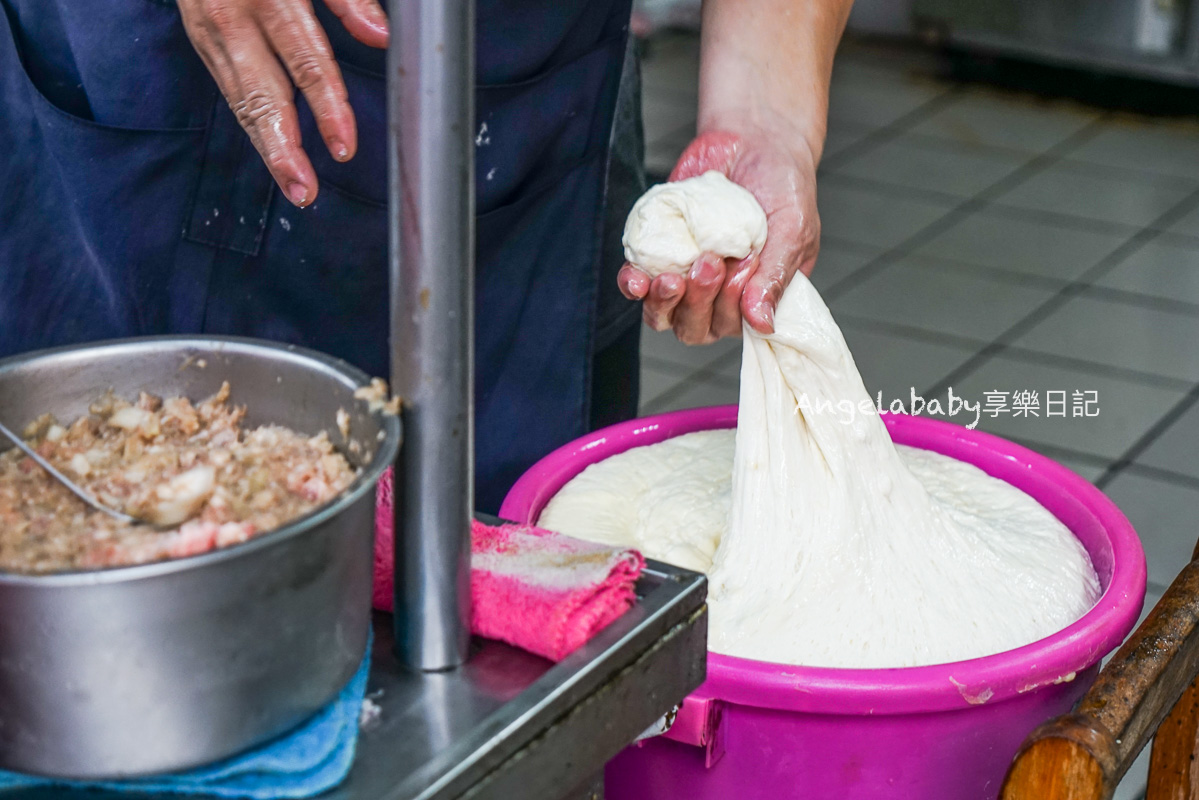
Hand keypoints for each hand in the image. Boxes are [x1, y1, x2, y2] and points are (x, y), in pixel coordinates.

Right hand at [178, 0, 388, 206]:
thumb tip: (380, 36)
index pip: (304, 59)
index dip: (327, 106)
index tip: (344, 146)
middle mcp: (230, 16)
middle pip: (260, 93)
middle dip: (283, 148)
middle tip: (305, 190)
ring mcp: (208, 31)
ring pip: (239, 101)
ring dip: (267, 148)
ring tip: (295, 187)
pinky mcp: (199, 40)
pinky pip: (230, 90)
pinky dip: (252, 125)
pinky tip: (275, 154)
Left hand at [619, 128, 819, 342]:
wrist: (753, 142)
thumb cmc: (781, 188)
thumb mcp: (792, 230)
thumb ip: (776, 278)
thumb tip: (763, 325)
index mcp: (752, 299)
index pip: (732, 327)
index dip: (729, 309)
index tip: (741, 266)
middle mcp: (716, 296)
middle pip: (695, 328)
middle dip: (697, 303)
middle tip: (709, 262)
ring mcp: (684, 277)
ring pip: (663, 315)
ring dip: (663, 303)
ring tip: (672, 277)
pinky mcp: (657, 254)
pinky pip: (636, 284)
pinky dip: (633, 285)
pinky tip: (637, 278)